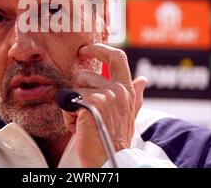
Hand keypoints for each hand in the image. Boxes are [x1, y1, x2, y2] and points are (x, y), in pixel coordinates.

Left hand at [60, 43, 146, 166]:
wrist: (110, 161)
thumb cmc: (115, 140)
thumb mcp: (128, 115)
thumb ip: (135, 97)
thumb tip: (143, 80)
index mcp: (127, 90)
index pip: (117, 57)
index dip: (99, 48)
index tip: (84, 50)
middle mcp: (118, 90)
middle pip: (85, 75)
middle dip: (78, 93)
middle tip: (86, 115)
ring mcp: (106, 95)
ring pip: (74, 89)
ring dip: (73, 108)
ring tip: (84, 123)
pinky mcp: (92, 102)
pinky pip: (67, 102)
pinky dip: (68, 118)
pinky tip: (79, 128)